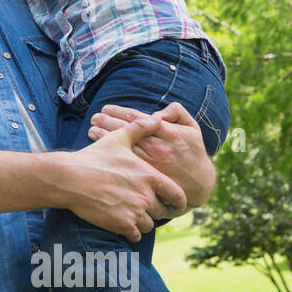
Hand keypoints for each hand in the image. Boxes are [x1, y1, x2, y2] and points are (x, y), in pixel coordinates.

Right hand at [61, 116, 186, 241]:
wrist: (70, 178)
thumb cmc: (94, 157)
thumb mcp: (118, 139)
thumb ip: (140, 128)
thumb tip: (156, 118)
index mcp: (150, 176)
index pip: (177, 196)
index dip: (178, 202)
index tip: (175, 204)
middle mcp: (146, 196)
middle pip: (162, 211)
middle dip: (154, 210)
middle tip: (142, 206)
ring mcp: (135, 212)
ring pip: (149, 225)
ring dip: (142, 221)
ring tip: (130, 214)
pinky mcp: (122, 225)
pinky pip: (136, 235)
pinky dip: (132, 232)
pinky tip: (122, 223)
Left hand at [87, 102, 215, 211]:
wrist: (200, 183)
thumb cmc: (193, 153)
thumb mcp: (192, 128)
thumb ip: (177, 113)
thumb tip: (157, 112)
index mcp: (165, 131)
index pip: (136, 118)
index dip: (118, 112)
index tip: (105, 108)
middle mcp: (155, 146)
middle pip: (124, 130)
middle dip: (106, 122)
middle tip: (94, 118)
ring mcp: (148, 162)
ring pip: (120, 145)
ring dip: (103, 136)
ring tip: (91, 129)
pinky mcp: (145, 176)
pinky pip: (123, 162)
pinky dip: (110, 153)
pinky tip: (99, 148)